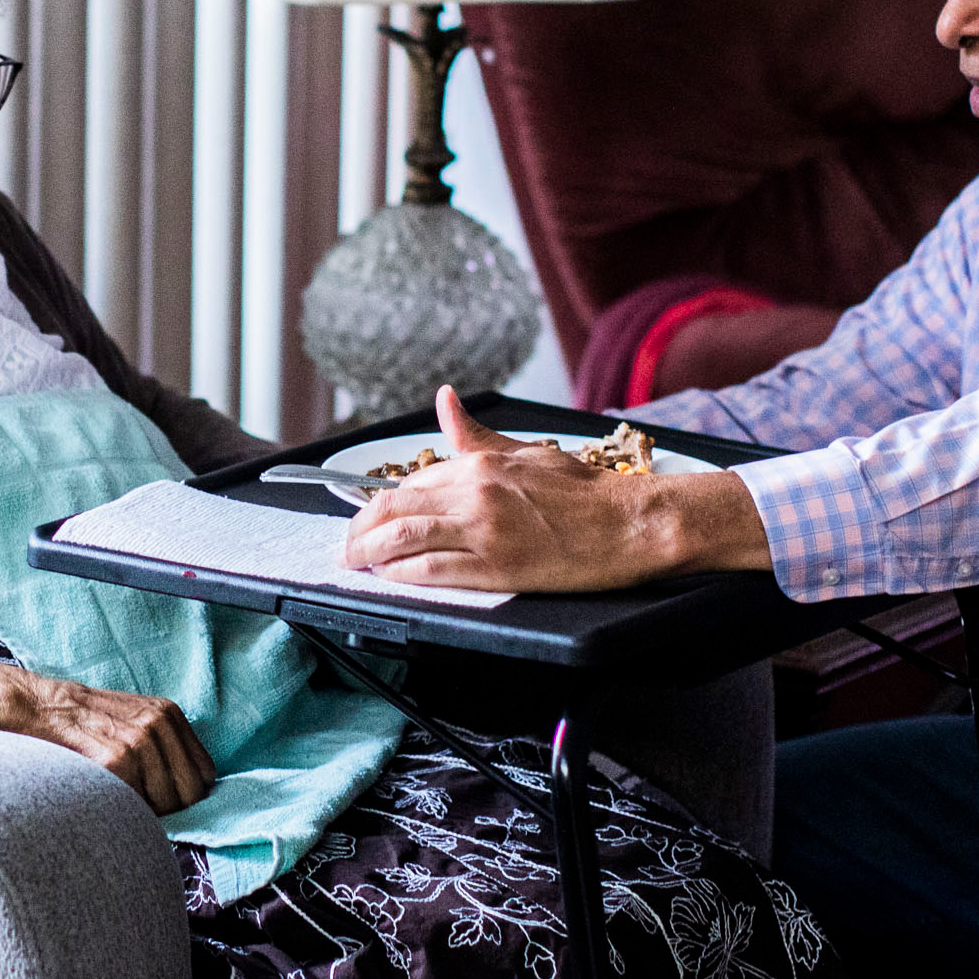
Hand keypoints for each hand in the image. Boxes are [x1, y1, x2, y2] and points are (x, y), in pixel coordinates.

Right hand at [0, 662, 214, 814]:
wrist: (37, 707)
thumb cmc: (84, 723)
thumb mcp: (133, 720)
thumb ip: (164, 746)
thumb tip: (192, 789)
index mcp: (168, 713)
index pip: (205, 773)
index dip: (186, 792)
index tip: (162, 796)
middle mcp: (158, 722)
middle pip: (191, 791)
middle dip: (170, 806)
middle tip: (140, 801)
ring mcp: (138, 740)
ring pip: (168, 801)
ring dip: (145, 809)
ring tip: (119, 794)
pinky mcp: (116, 760)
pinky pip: (138, 802)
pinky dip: (125, 807)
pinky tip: (105, 792)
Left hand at [339, 385, 769, 592]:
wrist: (631, 523)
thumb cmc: (586, 492)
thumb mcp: (526, 451)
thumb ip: (476, 435)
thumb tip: (444, 399)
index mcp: (480, 465)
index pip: (408, 483)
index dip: (378, 505)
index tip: (366, 519)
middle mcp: (474, 494)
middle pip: (392, 511)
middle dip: (359, 531)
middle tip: (347, 547)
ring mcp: (483, 531)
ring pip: (402, 540)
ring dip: (368, 554)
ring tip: (355, 565)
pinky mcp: (496, 568)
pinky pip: (431, 571)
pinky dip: (401, 576)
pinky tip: (388, 579)